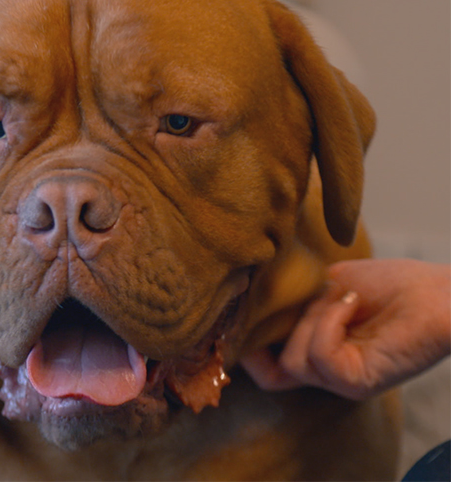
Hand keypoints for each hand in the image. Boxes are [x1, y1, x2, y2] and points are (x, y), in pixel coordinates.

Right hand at [241, 259, 450, 399]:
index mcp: (317, 352)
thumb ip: (292, 302)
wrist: (438, 292)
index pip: (266, 369)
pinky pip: (318, 356)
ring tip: (341, 298)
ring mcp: (340, 381)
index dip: (247, 347)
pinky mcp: (356, 383)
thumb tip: (252, 303)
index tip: (237, 313)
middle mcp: (326, 373)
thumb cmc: (392, 285)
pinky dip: (328, 323)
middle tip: (309, 294)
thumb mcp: (326, 287)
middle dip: (281, 325)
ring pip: (293, 361)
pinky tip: (350, 304)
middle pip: (271, 369)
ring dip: (312, 320)